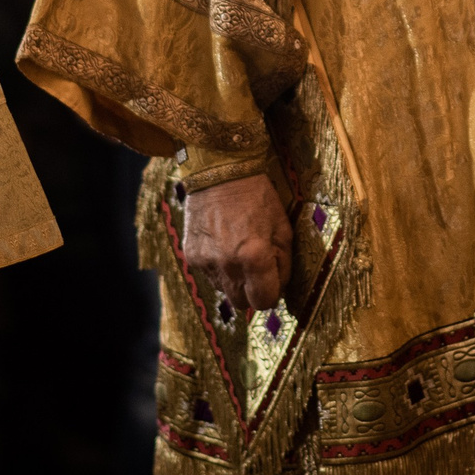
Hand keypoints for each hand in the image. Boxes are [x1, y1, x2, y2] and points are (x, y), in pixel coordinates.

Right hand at [183, 171, 292, 313]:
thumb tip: (277, 288)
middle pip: (241, 303)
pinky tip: (222, 244)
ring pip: (223, 291)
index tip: (272, 280)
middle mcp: (227, 264)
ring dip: (234, 279)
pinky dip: (218, 267)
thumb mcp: (283, 227)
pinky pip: (208, 276)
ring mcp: (206, 262)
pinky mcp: (191, 256)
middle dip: (252, 291)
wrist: (220, 171)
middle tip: (257, 268)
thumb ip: (283, 263)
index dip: (271, 293)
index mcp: (254, 257)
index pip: (264, 301)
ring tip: (238, 250)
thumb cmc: (257, 196)